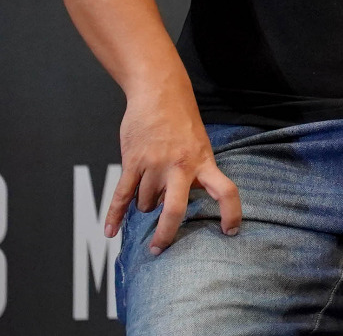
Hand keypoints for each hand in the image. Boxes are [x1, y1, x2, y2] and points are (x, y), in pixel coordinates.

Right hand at [106, 86, 241, 252]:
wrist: (159, 93)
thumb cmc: (182, 121)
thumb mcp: (200, 145)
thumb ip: (196, 172)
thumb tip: (187, 201)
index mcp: (204, 161)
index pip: (226, 190)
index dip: (231, 212)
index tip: (231, 230)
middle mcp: (180, 166)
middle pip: (175, 209)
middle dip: (166, 233)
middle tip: (159, 249)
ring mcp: (155, 164)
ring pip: (146, 203)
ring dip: (145, 206)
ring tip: (148, 194)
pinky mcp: (133, 161)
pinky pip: (121, 194)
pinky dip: (114, 215)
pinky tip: (110, 231)